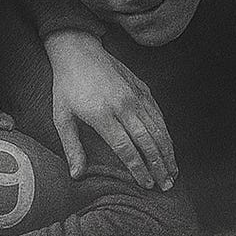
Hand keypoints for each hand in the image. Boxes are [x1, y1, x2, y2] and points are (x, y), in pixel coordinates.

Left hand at [43, 30, 175, 190]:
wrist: (78, 50)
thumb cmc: (67, 86)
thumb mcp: (61, 116)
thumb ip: (71, 146)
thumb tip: (76, 175)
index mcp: (102, 114)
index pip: (126, 148)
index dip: (138, 169)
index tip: (146, 185)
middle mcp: (123, 105)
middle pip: (147, 140)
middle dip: (159, 166)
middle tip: (166, 186)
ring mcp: (134, 95)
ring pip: (158, 128)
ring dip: (168, 151)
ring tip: (173, 172)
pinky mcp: (141, 87)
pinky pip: (157, 113)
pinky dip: (166, 132)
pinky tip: (169, 146)